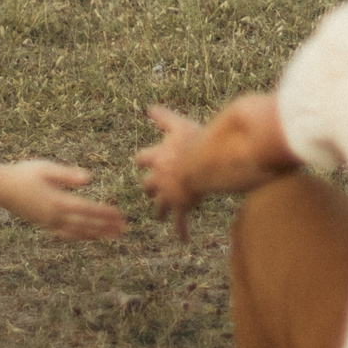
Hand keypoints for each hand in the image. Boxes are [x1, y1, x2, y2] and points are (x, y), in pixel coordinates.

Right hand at [0, 160, 126, 240]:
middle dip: (106, 227)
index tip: (121, 215)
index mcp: (57, 202)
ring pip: (78, 232)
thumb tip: (89, 178)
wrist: (0, 188)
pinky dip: (80, 236)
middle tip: (125, 229)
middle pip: (86, 224)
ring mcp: (49, 223)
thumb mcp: (46, 168)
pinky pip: (66, 234)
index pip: (88, 209)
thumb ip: (68, 175)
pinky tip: (88, 236)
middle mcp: (55, 216)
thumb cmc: (23, 174)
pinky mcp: (44, 224)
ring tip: (113, 236)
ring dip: (97, 234)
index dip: (105, 213)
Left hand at [134, 105, 206, 240]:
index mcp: (158, 156)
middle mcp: (159, 177)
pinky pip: (180, 221)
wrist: (205, 162)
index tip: (142, 161)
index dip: (144, 160)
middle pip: (148, 185)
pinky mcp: (182, 205)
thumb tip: (148, 107)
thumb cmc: (194, 140)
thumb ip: (163, 117)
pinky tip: (183, 240)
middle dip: (150, 188)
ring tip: (161, 215)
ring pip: (160, 205)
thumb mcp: (177, 124)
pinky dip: (181, 230)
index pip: (143, 158)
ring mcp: (170, 193)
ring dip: (161, 210)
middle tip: (151, 190)